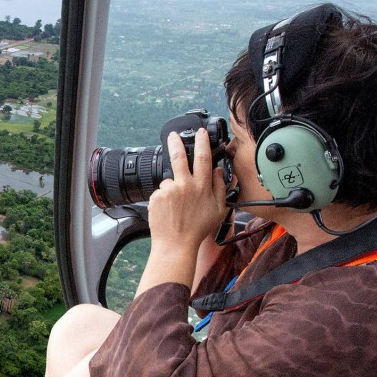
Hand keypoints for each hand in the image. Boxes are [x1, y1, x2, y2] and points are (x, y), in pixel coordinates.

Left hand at [147, 129, 227, 256]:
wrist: (176, 245)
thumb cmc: (197, 230)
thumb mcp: (219, 210)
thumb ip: (220, 188)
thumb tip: (217, 171)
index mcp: (202, 186)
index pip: (203, 157)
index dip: (202, 142)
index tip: (200, 132)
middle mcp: (185, 185)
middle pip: (179, 156)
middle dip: (176, 142)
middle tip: (173, 135)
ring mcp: (169, 190)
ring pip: (169, 181)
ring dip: (172, 189)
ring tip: (175, 207)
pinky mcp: (156, 197)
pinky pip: (160, 193)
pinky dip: (163, 200)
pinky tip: (168, 211)